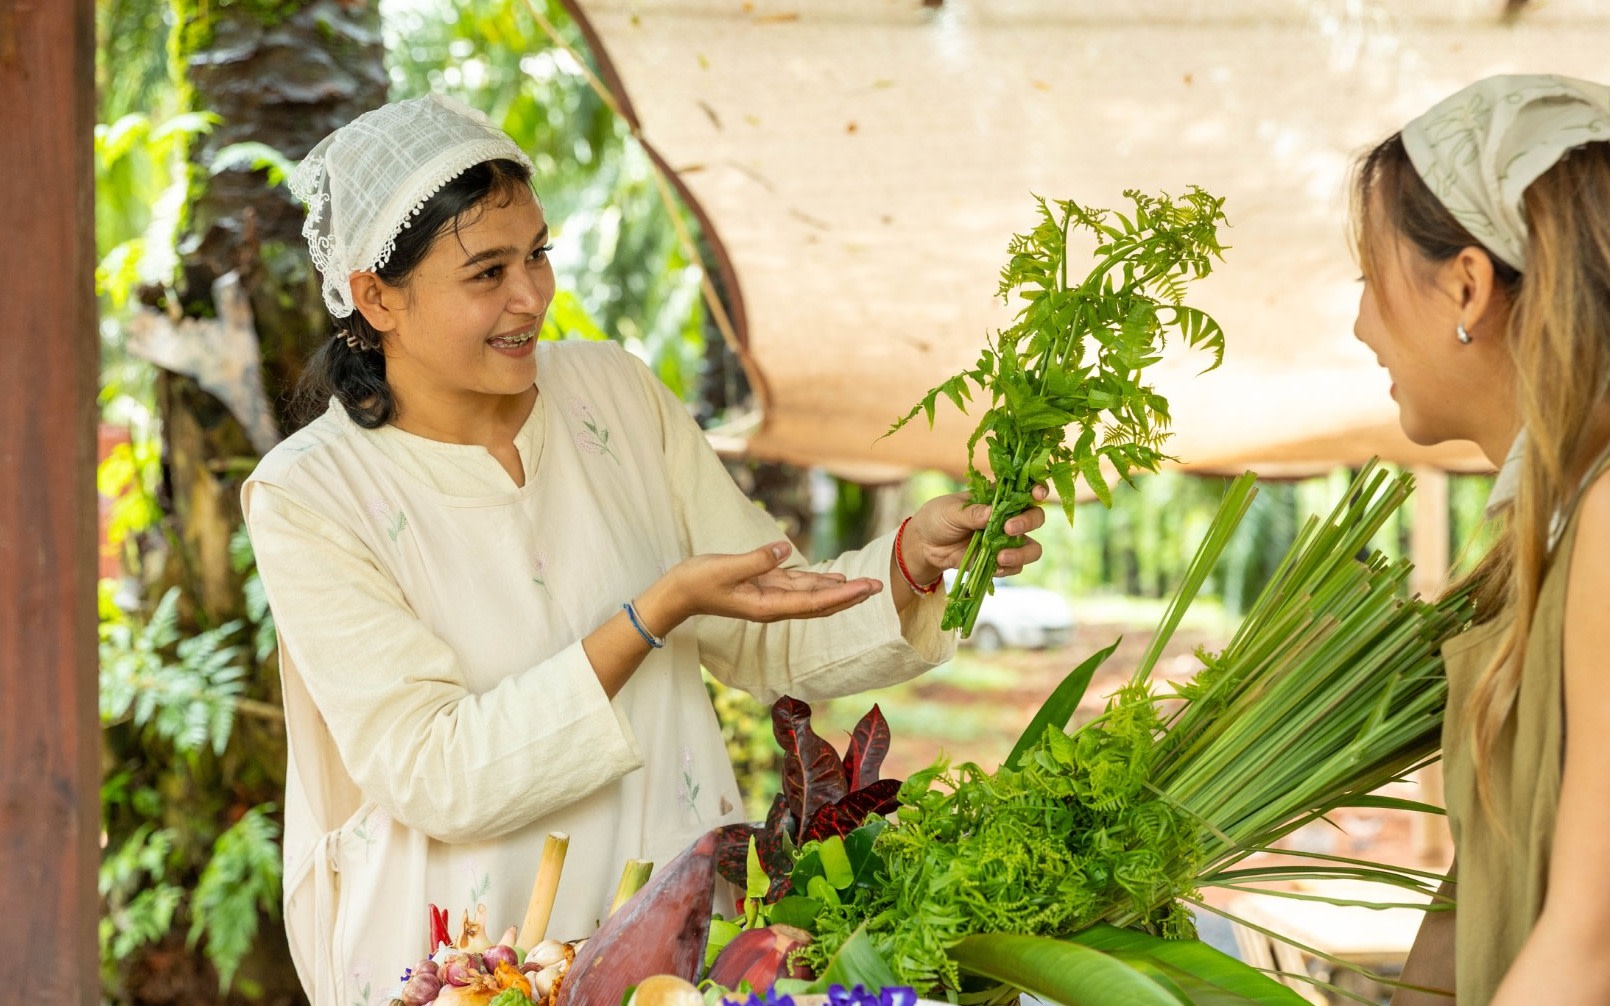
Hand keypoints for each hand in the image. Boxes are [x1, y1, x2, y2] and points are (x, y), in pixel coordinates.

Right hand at [643, 541, 881, 630]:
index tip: (864, 588)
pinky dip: (819, 583)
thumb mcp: (725, 568)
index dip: (841, 595)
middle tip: (878, 586)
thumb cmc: (697, 582)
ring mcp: (770, 597)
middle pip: (819, 603)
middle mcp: (773, 605)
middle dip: (849, 595)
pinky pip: (798, 586)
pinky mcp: (764, 586)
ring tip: (864, 584)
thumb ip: (756, 560)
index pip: (812, 603)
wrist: (677, 593)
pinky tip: (835, 580)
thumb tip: (786, 548)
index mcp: (766, 606)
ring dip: (839, 590)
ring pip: (812, 595)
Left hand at [902, 484, 1049, 583]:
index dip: (1037, 490)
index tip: (1036, 494)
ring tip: (1001, 557)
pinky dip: (1008, 568)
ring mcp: (1005, 541)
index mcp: (997, 497)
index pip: (1025, 490)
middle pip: (1035, 518)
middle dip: (1027, 522)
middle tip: (1008, 529)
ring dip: (1021, 553)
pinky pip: (1015, 567)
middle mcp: (1007, 517)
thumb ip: (972, 513)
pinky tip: (994, 567)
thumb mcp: (950, 511)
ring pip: (1031, 547)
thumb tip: (992, 513)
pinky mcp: (999, 560)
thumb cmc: (937, 519)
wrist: (925, 546)